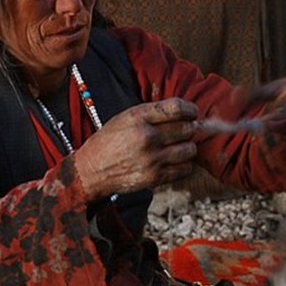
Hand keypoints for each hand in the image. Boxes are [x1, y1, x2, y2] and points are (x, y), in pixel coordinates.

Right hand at [73, 98, 198, 199]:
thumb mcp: (126, 118)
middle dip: (189, 129)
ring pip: (189, 150)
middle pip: (187, 129)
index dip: (190, 110)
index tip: (192, 113)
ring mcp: (152, 158)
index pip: (177, 108)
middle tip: (184, 132)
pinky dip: (184, 165)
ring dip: (188, 148)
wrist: (93, 170)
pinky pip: (185, 169)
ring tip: (179, 147)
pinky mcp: (155, 177)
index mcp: (138, 117)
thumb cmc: (111, 141)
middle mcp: (146, 137)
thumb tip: (186, 113)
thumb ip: (153, 114)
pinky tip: (174, 161)